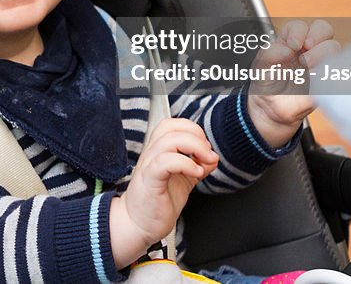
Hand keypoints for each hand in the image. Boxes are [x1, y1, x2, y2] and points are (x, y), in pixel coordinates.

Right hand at [109, 118, 218, 268]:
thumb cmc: (156, 204)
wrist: (137, 225)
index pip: (172, 124)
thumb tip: (213, 158)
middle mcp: (151, 154)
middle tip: (207, 154)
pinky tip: (196, 172)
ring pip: (168, 141)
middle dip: (195, 135)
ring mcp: (148, 166)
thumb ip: (196, 167)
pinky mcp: (149, 180)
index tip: (205, 148)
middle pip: (170, 127)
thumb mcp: (182, 181)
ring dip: (194, 147)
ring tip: (204, 162)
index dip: (192, 130)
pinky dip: (185, 163)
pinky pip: (165, 162)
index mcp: (158, 152)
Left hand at [248, 19, 340, 147]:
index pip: (300, 26)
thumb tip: (287, 50)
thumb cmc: (268, 84)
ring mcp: (320, 63)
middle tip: (304, 51)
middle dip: (317, 36)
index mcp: (291, 42)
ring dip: (322, 54)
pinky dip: (331, 69)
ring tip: (307, 67)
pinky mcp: (329, 79)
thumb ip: (270, 53)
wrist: (272, 110)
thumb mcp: (260, 66)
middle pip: (324, 29)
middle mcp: (308, 49)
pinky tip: (318, 78)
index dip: (298, 31)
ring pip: (335, 47)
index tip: (292, 45)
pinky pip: (340, 69)